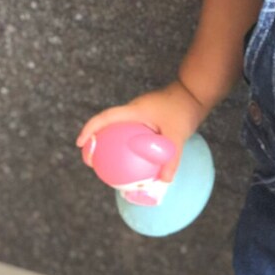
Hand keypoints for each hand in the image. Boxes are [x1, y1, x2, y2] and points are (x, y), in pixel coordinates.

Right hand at [75, 80, 206, 182]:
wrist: (195, 93)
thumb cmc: (184, 109)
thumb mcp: (178, 134)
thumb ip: (171, 158)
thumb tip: (164, 181)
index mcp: (134, 110)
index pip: (105, 118)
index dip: (89, 129)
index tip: (80, 144)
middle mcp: (133, 111)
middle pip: (106, 125)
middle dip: (93, 141)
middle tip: (90, 161)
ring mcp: (139, 115)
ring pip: (117, 130)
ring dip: (108, 144)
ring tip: (107, 166)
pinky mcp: (146, 119)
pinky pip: (130, 134)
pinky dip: (126, 147)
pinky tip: (133, 165)